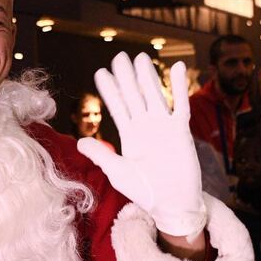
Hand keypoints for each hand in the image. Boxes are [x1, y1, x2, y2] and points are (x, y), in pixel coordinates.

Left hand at [77, 52, 206, 237]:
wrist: (172, 203)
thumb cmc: (145, 190)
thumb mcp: (118, 172)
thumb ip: (101, 155)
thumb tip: (80, 141)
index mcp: (129, 136)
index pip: (117, 107)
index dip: (109, 91)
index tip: (101, 73)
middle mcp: (145, 127)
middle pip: (134, 96)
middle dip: (126, 77)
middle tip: (119, 56)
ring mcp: (163, 126)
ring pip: (154, 95)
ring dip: (148, 77)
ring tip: (140, 57)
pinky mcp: (180, 130)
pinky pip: (180, 104)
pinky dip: (178, 86)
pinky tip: (178, 67)